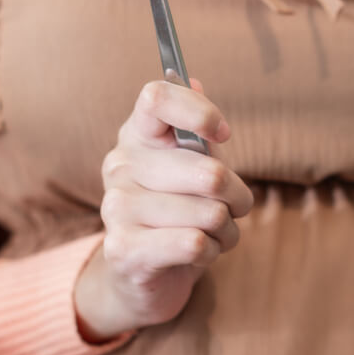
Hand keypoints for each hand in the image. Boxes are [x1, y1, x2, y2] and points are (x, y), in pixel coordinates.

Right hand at [75, 78, 253, 341]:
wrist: (142, 273)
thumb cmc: (177, 212)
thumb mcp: (191, 167)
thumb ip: (195, 129)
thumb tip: (196, 81)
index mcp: (137, 135)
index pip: (157, 97)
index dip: (199, 112)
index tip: (223, 135)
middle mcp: (119, 165)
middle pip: (209, 172)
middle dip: (237, 196)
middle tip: (234, 206)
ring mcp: (116, 207)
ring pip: (209, 213)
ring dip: (226, 230)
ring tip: (212, 233)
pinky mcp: (122, 249)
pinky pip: (194, 243)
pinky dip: (211, 251)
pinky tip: (198, 252)